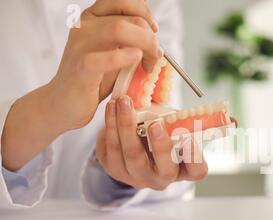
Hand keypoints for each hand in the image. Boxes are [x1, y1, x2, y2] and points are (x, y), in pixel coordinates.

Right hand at [2, 0, 161, 170]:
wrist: (64, 104)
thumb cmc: (93, 80)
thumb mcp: (114, 53)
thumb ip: (129, 40)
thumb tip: (154, 35)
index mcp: (93, 18)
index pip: (122, 0)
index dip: (144, 11)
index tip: (154, 30)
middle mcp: (85, 26)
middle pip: (128, 17)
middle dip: (150, 37)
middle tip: (156, 57)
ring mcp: (81, 45)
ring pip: (119, 29)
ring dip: (145, 46)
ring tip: (149, 65)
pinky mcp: (80, 67)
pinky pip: (104, 57)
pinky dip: (124, 57)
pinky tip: (136, 61)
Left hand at [95, 97, 208, 189]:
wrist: (131, 137)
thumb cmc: (158, 129)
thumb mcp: (171, 124)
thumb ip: (175, 120)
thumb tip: (173, 103)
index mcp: (184, 168)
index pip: (197, 171)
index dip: (195, 157)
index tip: (190, 138)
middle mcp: (163, 178)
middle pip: (165, 170)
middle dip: (160, 146)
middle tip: (155, 125)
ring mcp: (138, 177)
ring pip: (133, 156)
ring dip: (128, 126)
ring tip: (125, 103)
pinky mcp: (116, 171)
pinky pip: (113, 149)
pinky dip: (111, 125)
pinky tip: (112, 107)